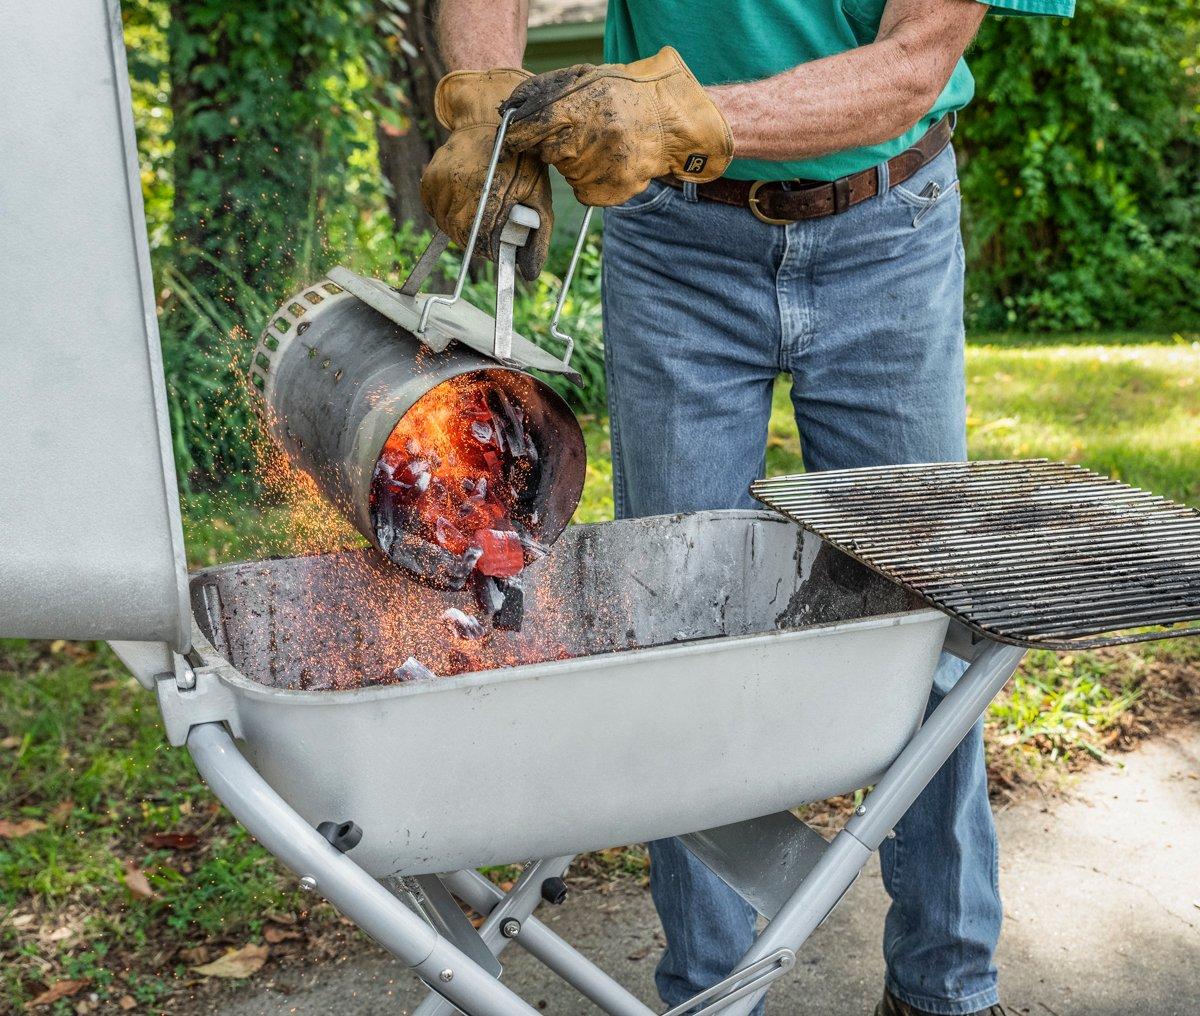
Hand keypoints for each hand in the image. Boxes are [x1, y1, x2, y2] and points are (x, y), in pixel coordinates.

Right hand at [420, 69, 552, 280]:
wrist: (491, 121)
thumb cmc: (522, 161)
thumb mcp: (537, 195)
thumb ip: (537, 236)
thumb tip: (529, 273)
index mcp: (486, 191)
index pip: (477, 241)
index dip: (487, 252)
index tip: (496, 251)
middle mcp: (458, 185)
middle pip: (459, 235)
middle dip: (474, 241)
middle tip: (488, 236)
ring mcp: (440, 180)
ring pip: (445, 224)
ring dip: (460, 228)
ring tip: (478, 216)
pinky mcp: (430, 178)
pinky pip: (434, 210)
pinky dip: (446, 214)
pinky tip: (463, 204)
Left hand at [499, 47, 732, 207]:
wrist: (671, 122)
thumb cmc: (626, 97)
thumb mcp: (590, 78)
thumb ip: (549, 91)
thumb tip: (511, 108)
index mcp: (582, 107)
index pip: (533, 127)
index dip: (518, 135)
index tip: (511, 140)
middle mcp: (590, 139)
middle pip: (548, 153)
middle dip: (557, 144)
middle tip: (582, 133)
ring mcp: (601, 169)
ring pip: (567, 173)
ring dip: (576, 162)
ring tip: (604, 145)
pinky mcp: (610, 191)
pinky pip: (583, 191)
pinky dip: (590, 181)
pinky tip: (609, 163)